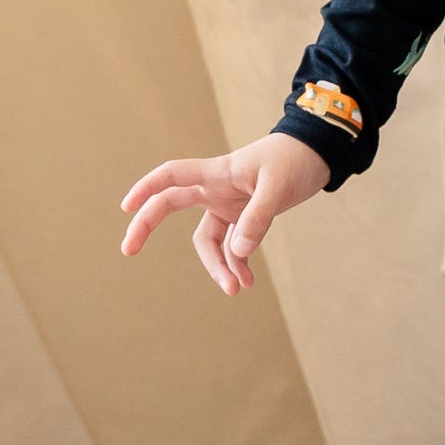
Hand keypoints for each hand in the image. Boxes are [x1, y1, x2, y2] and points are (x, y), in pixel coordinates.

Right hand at [120, 133, 329, 294]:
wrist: (319, 155)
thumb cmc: (296, 160)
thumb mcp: (278, 187)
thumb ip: (258, 218)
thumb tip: (238, 254)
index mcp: (218, 173)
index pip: (172, 176)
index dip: (146, 188)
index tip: (126, 207)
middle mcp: (216, 188)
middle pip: (170, 205)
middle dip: (148, 227)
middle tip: (127, 251)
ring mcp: (228, 204)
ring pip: (207, 239)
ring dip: (217, 265)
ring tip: (236, 289)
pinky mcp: (245, 217)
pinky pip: (231, 246)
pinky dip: (237, 263)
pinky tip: (246, 281)